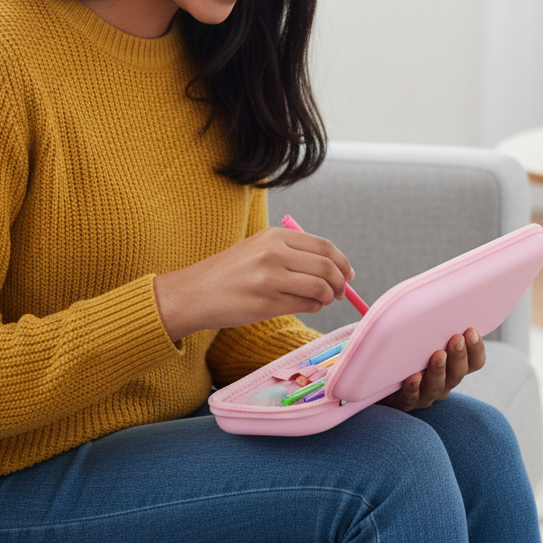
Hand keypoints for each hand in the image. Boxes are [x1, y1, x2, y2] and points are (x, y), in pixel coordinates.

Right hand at [153, 227, 354, 341]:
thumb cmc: (229, 272)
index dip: (342, 262)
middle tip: (341, 291)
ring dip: (328, 296)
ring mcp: (270, 279)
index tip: (348, 273)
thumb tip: (334, 266)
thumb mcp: (258, 249)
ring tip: (323, 300)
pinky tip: (308, 305)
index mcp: (274, 236)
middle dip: (340, 282)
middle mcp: (274, 254)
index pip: (323, 246)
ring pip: (320, 288)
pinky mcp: (266, 304)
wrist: (194, 293)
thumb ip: (292, 252)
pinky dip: (314, 307)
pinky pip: (305, 305)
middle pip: (326, 266)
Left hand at [378, 328, 485, 411]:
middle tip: (456, 338)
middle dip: (459, 355)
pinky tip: (413, 377)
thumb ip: (435, 326)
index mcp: (453, 367)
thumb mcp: (424, 338)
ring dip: (439, 370)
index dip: (476, 348)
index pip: (474, 362)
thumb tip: (439, 296)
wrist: (381, 377)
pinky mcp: (405, 402)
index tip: (471, 330)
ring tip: (438, 355)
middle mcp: (444, 383)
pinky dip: (413, 388)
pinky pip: (410, 398)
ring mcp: (425, 394)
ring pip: (437, 387)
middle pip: (458, 373)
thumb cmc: (407, 350)